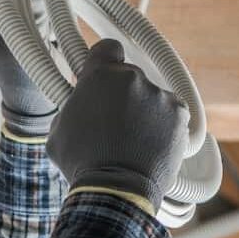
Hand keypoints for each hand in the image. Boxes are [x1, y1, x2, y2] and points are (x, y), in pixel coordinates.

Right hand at [47, 39, 188, 210]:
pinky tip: (148, 145)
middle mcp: (133, 78)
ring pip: (150, 96)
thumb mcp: (58, 130)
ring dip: (142, 111)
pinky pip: (169, 113)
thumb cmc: (82, 163)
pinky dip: (162, 126)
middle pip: (129, 76)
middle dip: (120, 94)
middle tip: (111, 120)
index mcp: (99, 76)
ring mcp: (159, 95)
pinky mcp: (180, 115)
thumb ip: (71, 106)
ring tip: (131, 141)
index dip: (103, 61)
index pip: (107, 48)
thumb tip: (78, 103)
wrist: (116, 189)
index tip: (101, 74)